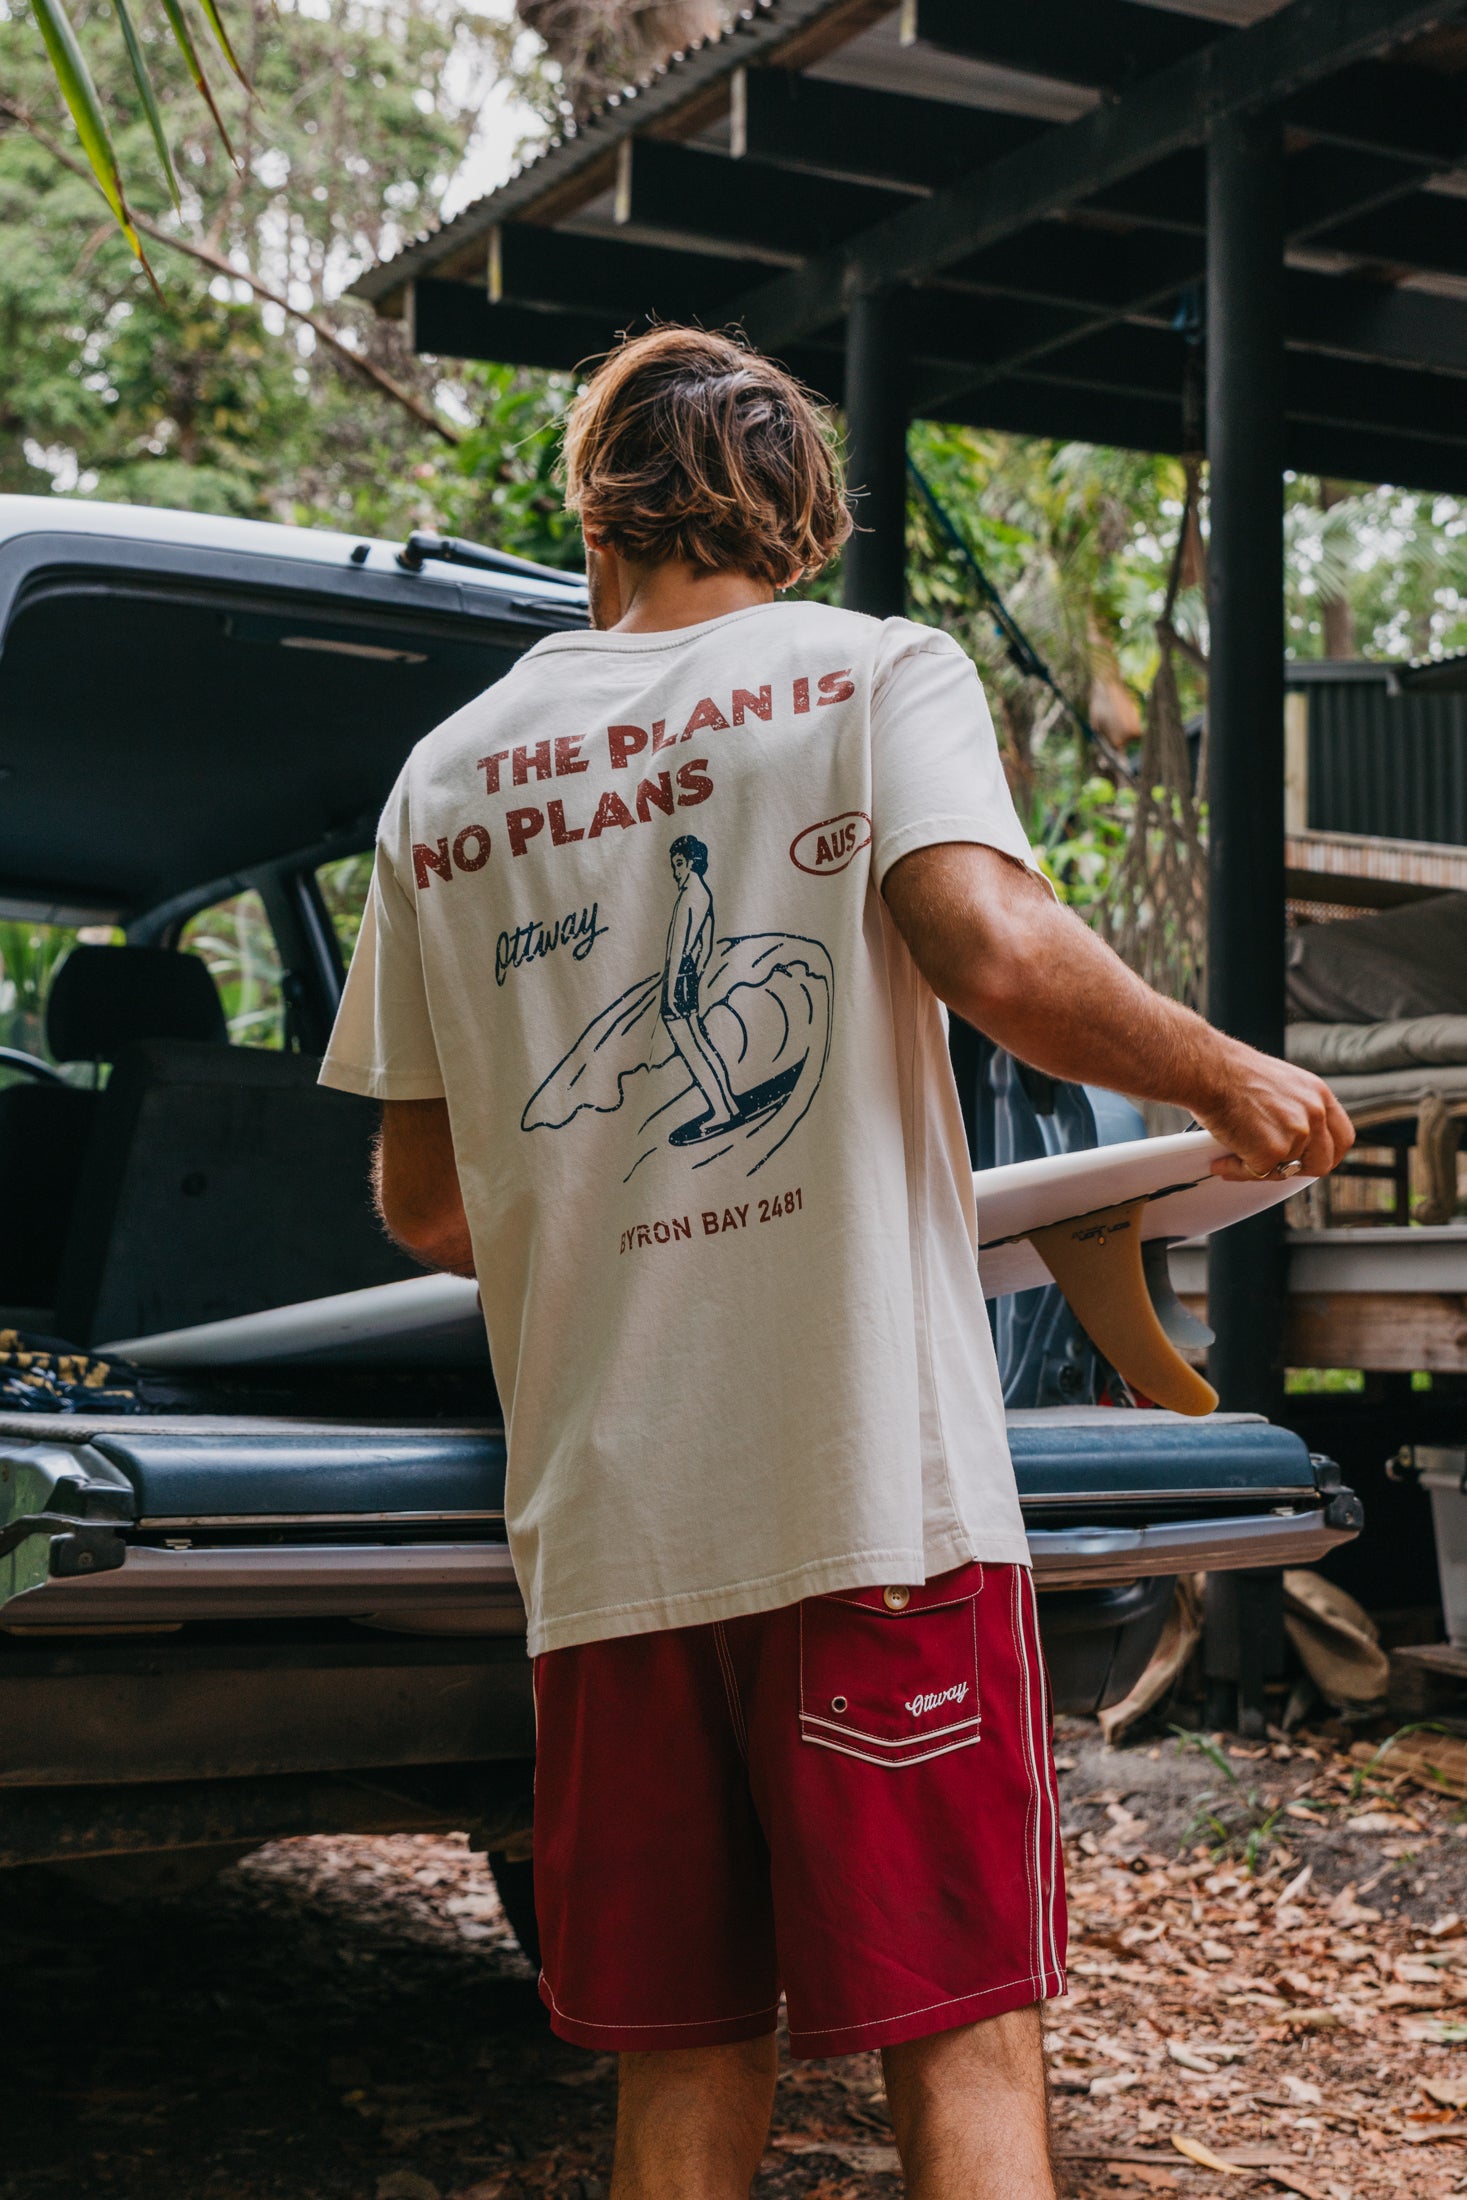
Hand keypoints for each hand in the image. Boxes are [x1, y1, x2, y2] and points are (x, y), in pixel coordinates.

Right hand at [1195, 1041, 1354, 1184]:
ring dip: (1261, 1168)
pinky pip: (1259, 1174)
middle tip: (1273, 1167)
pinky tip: (1223, 1159)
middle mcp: (1314, 1113)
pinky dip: (1238, 1170)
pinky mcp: (1273, 1150)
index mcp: (1319, 1094)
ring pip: (1286, 1170)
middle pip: (1323, 1162)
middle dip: (1297, 1170)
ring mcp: (1296, 1133)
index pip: (1342, 1137)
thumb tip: (1292, 1140)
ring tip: (1236, 1155)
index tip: (1311, 1160)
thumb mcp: (1281, 1084)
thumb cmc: (1231, 1072)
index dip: (1328, 1154)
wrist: (1209, 1069)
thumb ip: (1296, 1110)